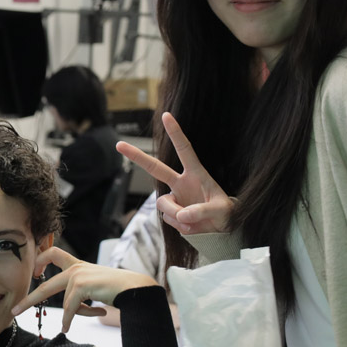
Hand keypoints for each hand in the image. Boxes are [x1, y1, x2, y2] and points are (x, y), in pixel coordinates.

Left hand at [11, 249, 157, 332]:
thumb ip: (77, 294)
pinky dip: (70, 319)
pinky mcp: (82, 284)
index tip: (35, 272)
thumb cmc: (115, 290)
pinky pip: (70, 308)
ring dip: (71, 316)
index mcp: (77, 264)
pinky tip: (68, 327)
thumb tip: (66, 317)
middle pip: (45, 283)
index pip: (53, 253)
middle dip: (29, 299)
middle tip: (15, 311)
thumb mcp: (92, 288)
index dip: (40, 260)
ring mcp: (78, 275)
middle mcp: (76, 267)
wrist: (134, 288)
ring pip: (62, 301)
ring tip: (74, 324)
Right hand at [116, 112, 234, 234]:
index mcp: (196, 174)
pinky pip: (168, 219)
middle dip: (137, 156)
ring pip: (163, 203)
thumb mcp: (222, 211)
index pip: (184, 150)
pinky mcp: (171, 213)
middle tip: (119, 145)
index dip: (176, 133)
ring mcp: (175, 198)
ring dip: (176, 214)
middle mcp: (181, 183)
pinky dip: (179, 225)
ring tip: (192, 223)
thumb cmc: (226, 214)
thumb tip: (183, 215)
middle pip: (155, 167)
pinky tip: (191, 227)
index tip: (166, 115)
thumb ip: (203, 211)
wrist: (222, 231)